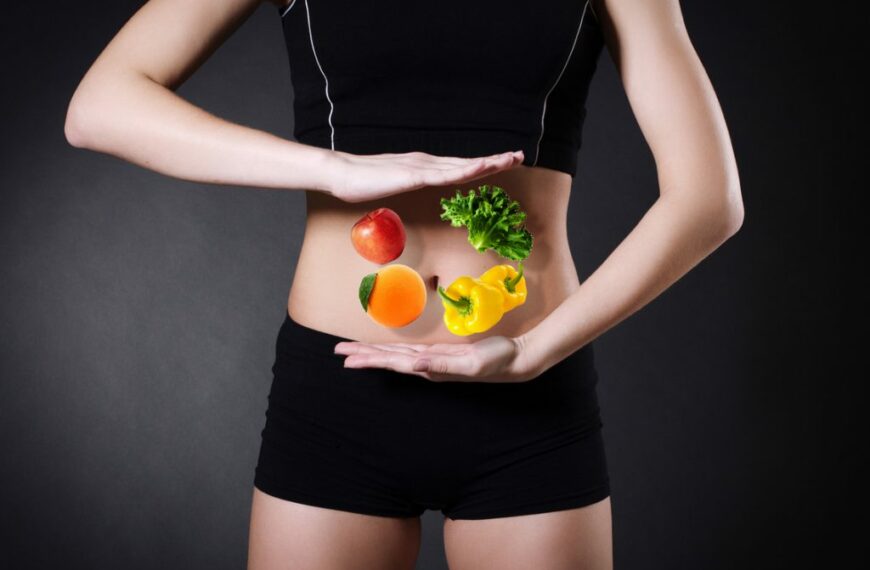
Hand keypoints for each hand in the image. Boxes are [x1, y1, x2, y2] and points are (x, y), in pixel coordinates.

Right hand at [325, 149, 524, 202]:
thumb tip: (414, 188)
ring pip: (461, 166)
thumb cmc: (361, 181)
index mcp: (424, 166)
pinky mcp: (413, 174)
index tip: (504, 161)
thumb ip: (407, 183)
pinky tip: (481, 167)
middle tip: (519, 155)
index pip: (459, 166)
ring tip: (510, 159)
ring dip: (487, 162)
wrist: (341, 173)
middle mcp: (427, 162)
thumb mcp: (393, 184)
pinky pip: (445, 174)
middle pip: (466, 163)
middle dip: (495, 160)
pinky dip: (466, 170)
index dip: (483, 164)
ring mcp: (421, 167)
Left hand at [333, 334, 540, 382]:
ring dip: (374, 354)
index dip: (369, 360)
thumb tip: (415, 364)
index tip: (346, 359)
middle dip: (363, 355)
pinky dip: (393, 352)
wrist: (515, 360)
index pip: (392, 363)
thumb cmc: (496, 361)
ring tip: (354, 352)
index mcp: (430, 368)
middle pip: (388, 360)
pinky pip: (410, 353)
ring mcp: (434, 361)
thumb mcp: (471, 363)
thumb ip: (443, 364)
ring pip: (396, 357)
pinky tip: (387, 353)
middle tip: (338, 352)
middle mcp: (428, 366)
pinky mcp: (442, 355)